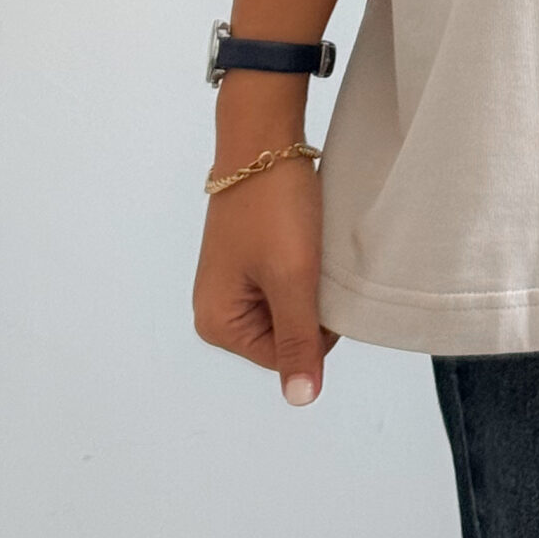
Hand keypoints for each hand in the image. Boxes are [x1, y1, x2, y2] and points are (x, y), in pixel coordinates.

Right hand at [194, 154, 337, 405]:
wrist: (264, 138)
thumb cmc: (274, 207)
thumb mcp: (292, 277)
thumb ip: (297, 341)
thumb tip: (302, 400)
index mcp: (218, 324)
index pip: (287, 355)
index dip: (316, 324)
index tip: (320, 282)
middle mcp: (218, 310)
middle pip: (287, 332)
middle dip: (310, 301)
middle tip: (314, 259)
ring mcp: (233, 281)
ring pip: (291, 303)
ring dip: (309, 280)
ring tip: (309, 245)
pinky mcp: (249, 256)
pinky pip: (286, 278)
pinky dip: (303, 262)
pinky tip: (306, 236)